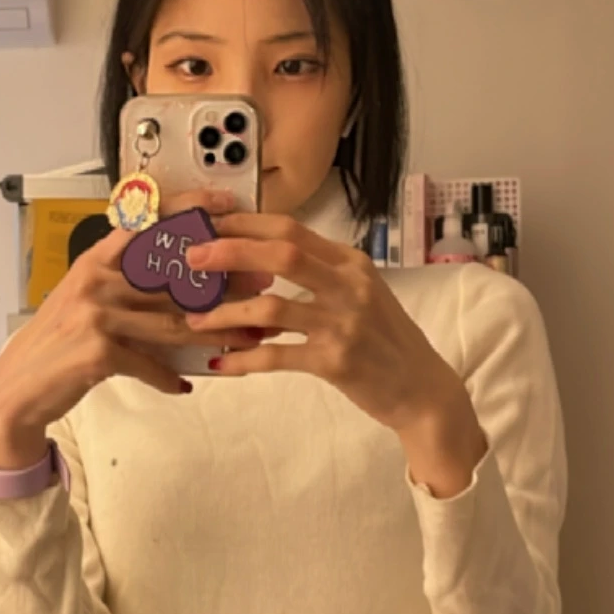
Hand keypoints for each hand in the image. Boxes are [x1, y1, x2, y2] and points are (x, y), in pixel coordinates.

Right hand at [0, 189, 264, 469]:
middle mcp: (96, 279)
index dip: (189, 208)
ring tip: (247, 340)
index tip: (228, 203)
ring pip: (173, 323)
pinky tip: (185, 385)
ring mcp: (97, 313)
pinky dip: (169, 377)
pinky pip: (149, 362)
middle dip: (224, 283)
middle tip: (263, 284)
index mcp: (97, 259)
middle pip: (174, 277)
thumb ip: (127, 286)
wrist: (18, 387)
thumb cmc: (60, 343)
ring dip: (215, 335)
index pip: (147, 222)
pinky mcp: (99, 350)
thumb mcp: (88, 300)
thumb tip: (185, 284)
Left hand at [184, 214, 487, 470]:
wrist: (422, 390)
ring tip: (194, 320)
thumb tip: (257, 266)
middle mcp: (349, 286)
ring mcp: (343, 323)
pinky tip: (220, 364)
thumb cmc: (384, 341)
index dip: (246, 223)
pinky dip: (243, 360)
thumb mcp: (360, 295)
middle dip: (229, 252)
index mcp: (350, 263)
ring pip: (271, 307)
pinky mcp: (336, 362)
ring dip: (226, 313)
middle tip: (191, 258)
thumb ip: (319, 277)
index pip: (292, 229)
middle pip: (281, 254)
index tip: (210, 224)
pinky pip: (277, 357)